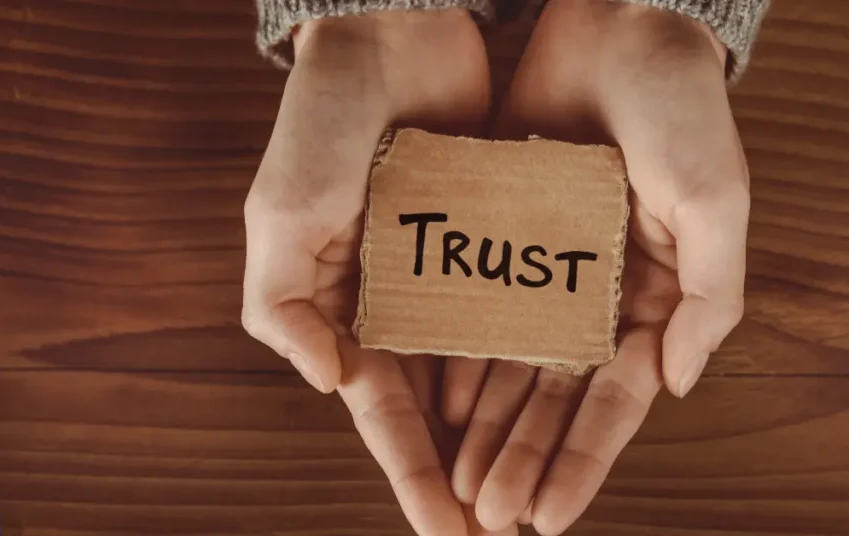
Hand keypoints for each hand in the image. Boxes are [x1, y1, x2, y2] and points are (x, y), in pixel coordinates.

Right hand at [241, 12, 513, 534]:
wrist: (393, 34)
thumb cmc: (322, 121)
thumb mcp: (280, 213)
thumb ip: (285, 304)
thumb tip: (331, 383)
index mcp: (349, 305)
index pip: (385, 409)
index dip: (412, 471)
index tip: (443, 529)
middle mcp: (407, 299)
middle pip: (445, 405)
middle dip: (471, 467)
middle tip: (506, 525)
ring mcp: (459, 270)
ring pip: (494, 367)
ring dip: (514, 427)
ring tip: (543, 483)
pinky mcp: (504, 237)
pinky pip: (528, 305)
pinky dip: (542, 352)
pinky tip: (569, 397)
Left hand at [441, 1, 748, 532]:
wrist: (616, 21)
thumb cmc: (680, 107)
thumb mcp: (715, 200)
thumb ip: (709, 297)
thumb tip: (675, 385)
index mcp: (655, 293)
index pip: (615, 398)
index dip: (583, 460)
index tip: (549, 516)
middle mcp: (599, 291)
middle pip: (555, 395)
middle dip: (526, 457)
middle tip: (491, 515)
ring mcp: (547, 266)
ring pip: (511, 362)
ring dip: (489, 425)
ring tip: (462, 481)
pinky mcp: (501, 234)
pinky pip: (477, 305)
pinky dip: (460, 355)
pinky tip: (439, 403)